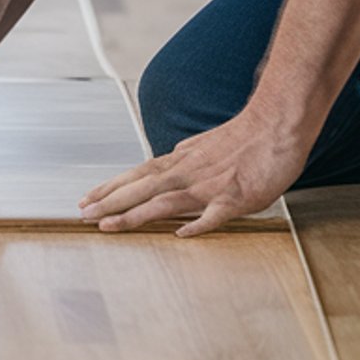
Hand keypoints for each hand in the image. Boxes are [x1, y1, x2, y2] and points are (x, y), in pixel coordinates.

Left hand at [78, 107, 312, 235]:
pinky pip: (214, 214)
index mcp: (181, 161)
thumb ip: (184, 162)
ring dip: (134, 214)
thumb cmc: (244, 138)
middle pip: (141, 187)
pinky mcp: (236, 196)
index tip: (87, 199)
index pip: (137, 175)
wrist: (276, 124)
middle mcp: (188, 171)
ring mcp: (210, 185)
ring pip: (164, 201)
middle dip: (109, 202)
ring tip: (109, 225)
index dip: (111, 189)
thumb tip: (166, 170)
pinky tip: (181, 235)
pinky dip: (197, 224)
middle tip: (82, 214)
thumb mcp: (204, 147)